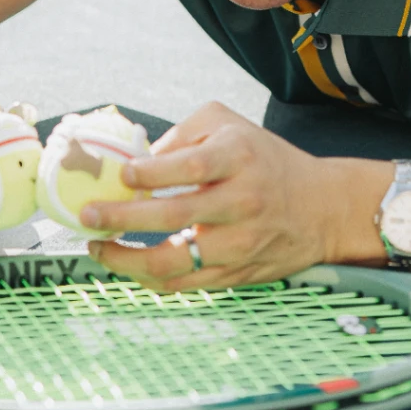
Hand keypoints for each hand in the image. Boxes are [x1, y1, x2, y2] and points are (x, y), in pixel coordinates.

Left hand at [83, 103, 333, 289]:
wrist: (323, 207)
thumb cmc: (266, 160)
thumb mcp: (230, 125)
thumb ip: (183, 133)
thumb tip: (137, 158)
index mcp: (239, 158)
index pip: (189, 167)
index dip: (150, 173)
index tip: (122, 174)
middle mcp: (242, 202)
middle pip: (174, 216)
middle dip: (122, 219)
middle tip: (88, 216)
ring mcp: (240, 243)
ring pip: (174, 261)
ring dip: (127, 259)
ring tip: (97, 248)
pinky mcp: (237, 273)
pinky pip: (185, 284)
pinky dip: (150, 278)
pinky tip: (128, 265)